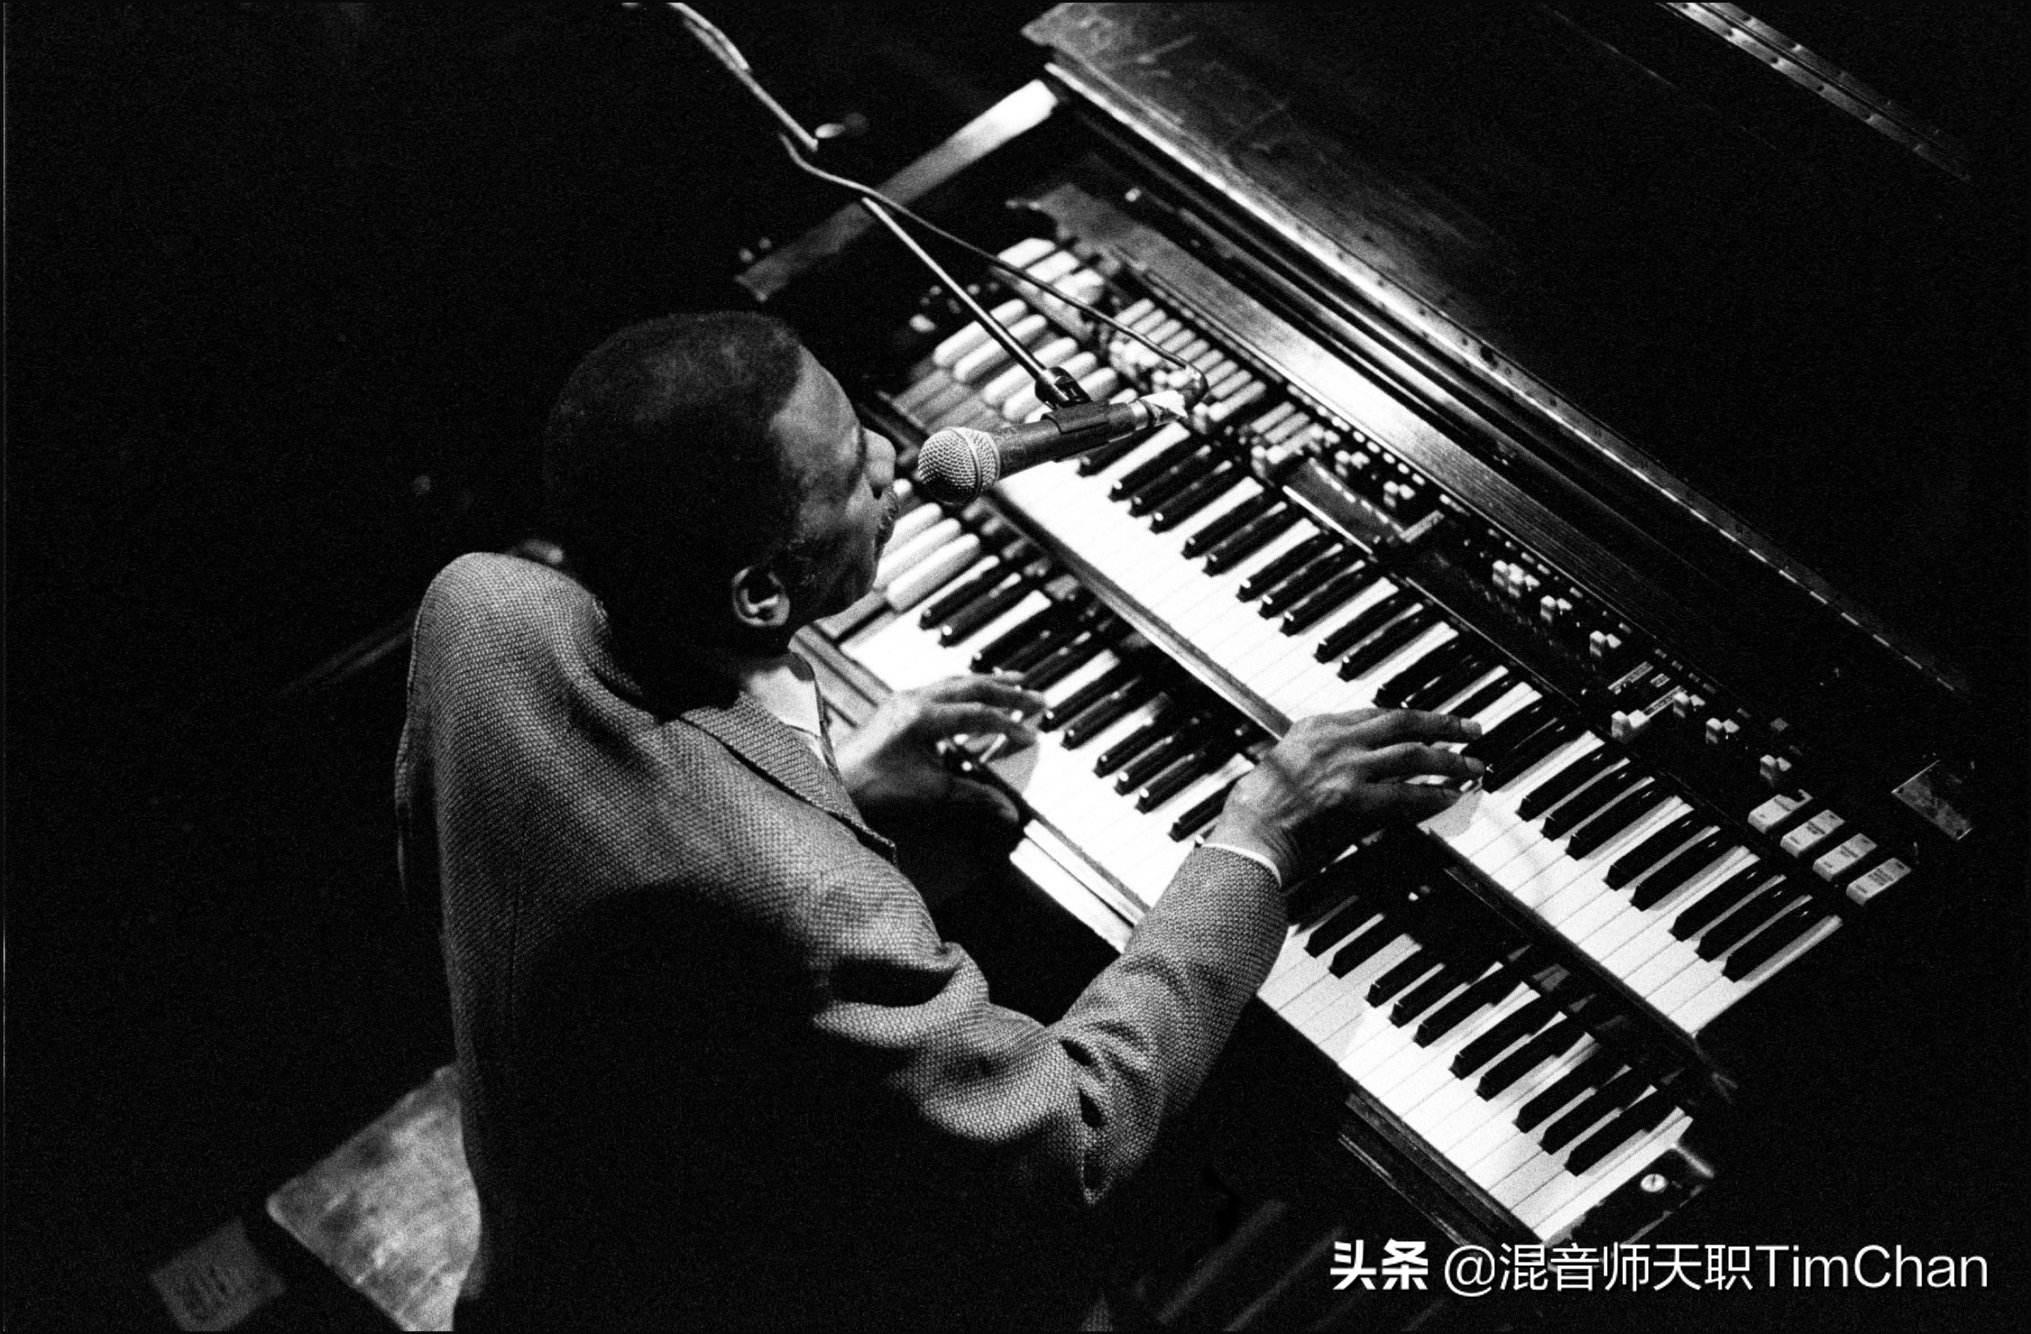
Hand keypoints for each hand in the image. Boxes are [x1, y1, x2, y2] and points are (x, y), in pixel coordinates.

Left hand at [835, 674, 1044, 824]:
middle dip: (1007, 691)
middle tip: (1035, 695)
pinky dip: (964, 689)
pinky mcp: (897, 706)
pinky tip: (973, 694)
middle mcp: (913, 700)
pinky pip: (939, 687)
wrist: (833, 782)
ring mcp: (903, 699)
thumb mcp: (931, 792)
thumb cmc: (871, 785)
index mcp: (923, 716)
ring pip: (954, 681)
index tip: (1030, 735)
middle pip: (971, 686)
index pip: (979, 713)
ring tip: (1013, 683)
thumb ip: (974, 797)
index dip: (1009, 725)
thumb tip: (1007, 810)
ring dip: (986, 683)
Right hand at [1208, 707, 1484, 881]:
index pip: (1374, 713)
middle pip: (1402, 723)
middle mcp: (1333, 740)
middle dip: (1443, 726)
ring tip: (1473, 766)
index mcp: (1314, 727)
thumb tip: (1344, 766)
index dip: (1410, 719)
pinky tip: (1452, 797)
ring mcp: (1345, 769)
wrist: (1248, 837)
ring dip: (1450, 761)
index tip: (1430, 724)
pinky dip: (1433, 796)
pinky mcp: (1354, 801)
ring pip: (1413, 755)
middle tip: (1470, 730)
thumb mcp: (1283, 766)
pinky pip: (1406, 795)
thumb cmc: (1257, 812)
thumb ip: (1316, 757)